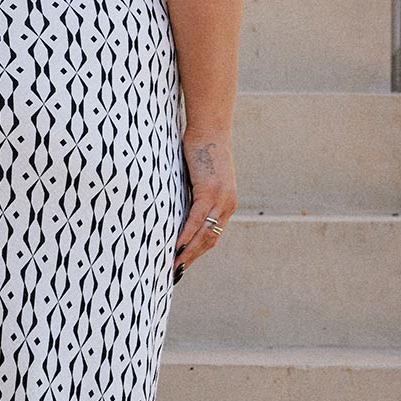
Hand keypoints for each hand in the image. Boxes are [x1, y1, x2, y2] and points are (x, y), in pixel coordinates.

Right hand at [173, 130, 235, 275]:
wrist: (209, 128)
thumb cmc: (201, 148)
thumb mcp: (199, 177)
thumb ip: (193, 195)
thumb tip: (177, 207)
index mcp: (227, 204)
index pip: (213, 236)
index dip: (198, 252)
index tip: (183, 264)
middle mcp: (228, 205)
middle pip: (210, 241)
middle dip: (192, 258)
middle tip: (175, 273)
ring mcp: (220, 199)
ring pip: (204, 235)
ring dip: (188, 253)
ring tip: (173, 266)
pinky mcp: (209, 191)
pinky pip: (196, 220)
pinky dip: (185, 236)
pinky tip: (175, 247)